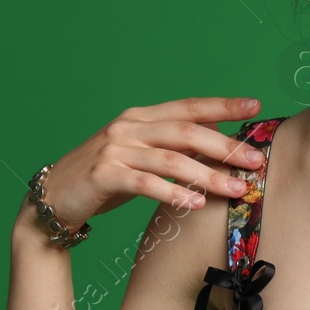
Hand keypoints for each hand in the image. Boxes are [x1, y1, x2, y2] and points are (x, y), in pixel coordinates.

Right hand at [31, 97, 264, 225]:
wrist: (54, 198)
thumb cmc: (106, 177)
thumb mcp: (141, 154)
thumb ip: (174, 143)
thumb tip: (218, 135)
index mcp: (141, 117)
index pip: (188, 107)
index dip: (222, 105)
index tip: (255, 106)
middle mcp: (128, 127)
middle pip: (186, 132)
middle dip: (225, 146)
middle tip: (256, 160)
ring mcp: (114, 149)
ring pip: (171, 160)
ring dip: (208, 175)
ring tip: (237, 189)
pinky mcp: (103, 175)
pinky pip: (145, 184)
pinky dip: (173, 193)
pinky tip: (196, 203)